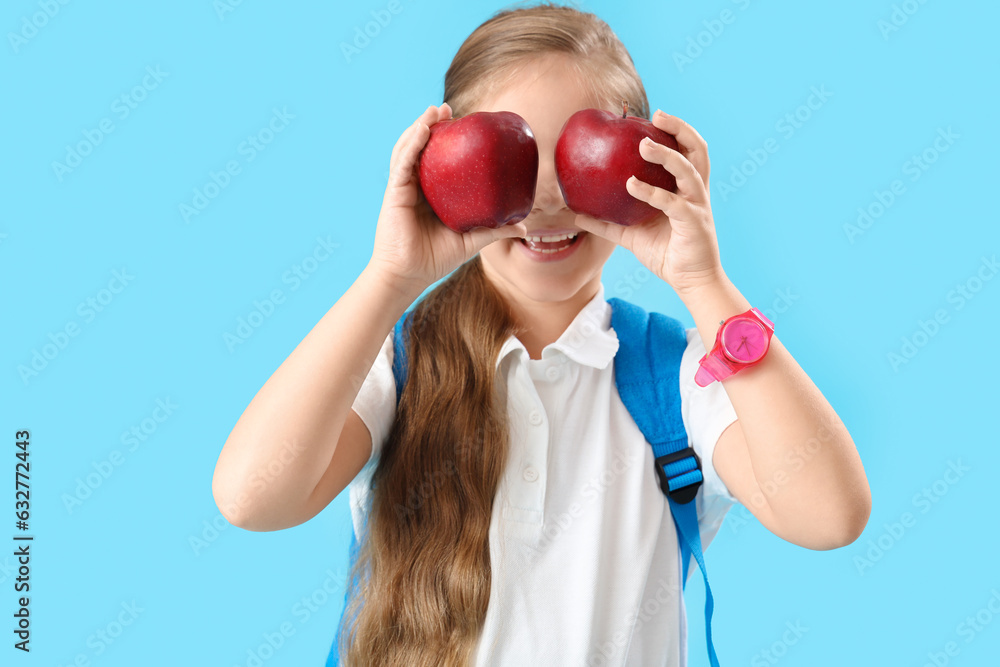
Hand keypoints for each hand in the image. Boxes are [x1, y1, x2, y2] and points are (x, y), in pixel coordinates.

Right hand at [368, 103, 527, 290]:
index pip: (437, 161)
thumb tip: (525, 226)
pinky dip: (411, 143)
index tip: (462, 124)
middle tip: (448, 109)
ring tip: (435, 110)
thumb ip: (495, 230)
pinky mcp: (395, 192)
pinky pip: (402, 163)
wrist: (410, 275)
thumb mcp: (472, 241)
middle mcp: (415, 186)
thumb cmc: (436, 259)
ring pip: (409, 149)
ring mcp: (403, 188)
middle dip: (432, 125)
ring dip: (420, 126)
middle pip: (421, 148)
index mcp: (431, 194)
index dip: (446, 140)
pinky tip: (422, 129)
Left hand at [572, 109, 724, 296]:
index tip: (652, 116)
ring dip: (666, 154)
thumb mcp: (632, 235)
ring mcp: (697, 206)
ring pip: (688, 170)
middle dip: (680, 128)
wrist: (691, 282)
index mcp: (686, 189)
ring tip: (643, 143)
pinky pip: (672, 203)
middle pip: (697, 149)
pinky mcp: (693, 223)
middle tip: (657, 115)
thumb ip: (608, 223)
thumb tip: (577, 216)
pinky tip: (631, 185)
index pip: (687, 150)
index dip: (675, 130)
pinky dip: (652, 192)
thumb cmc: (667, 254)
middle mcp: (696, 192)